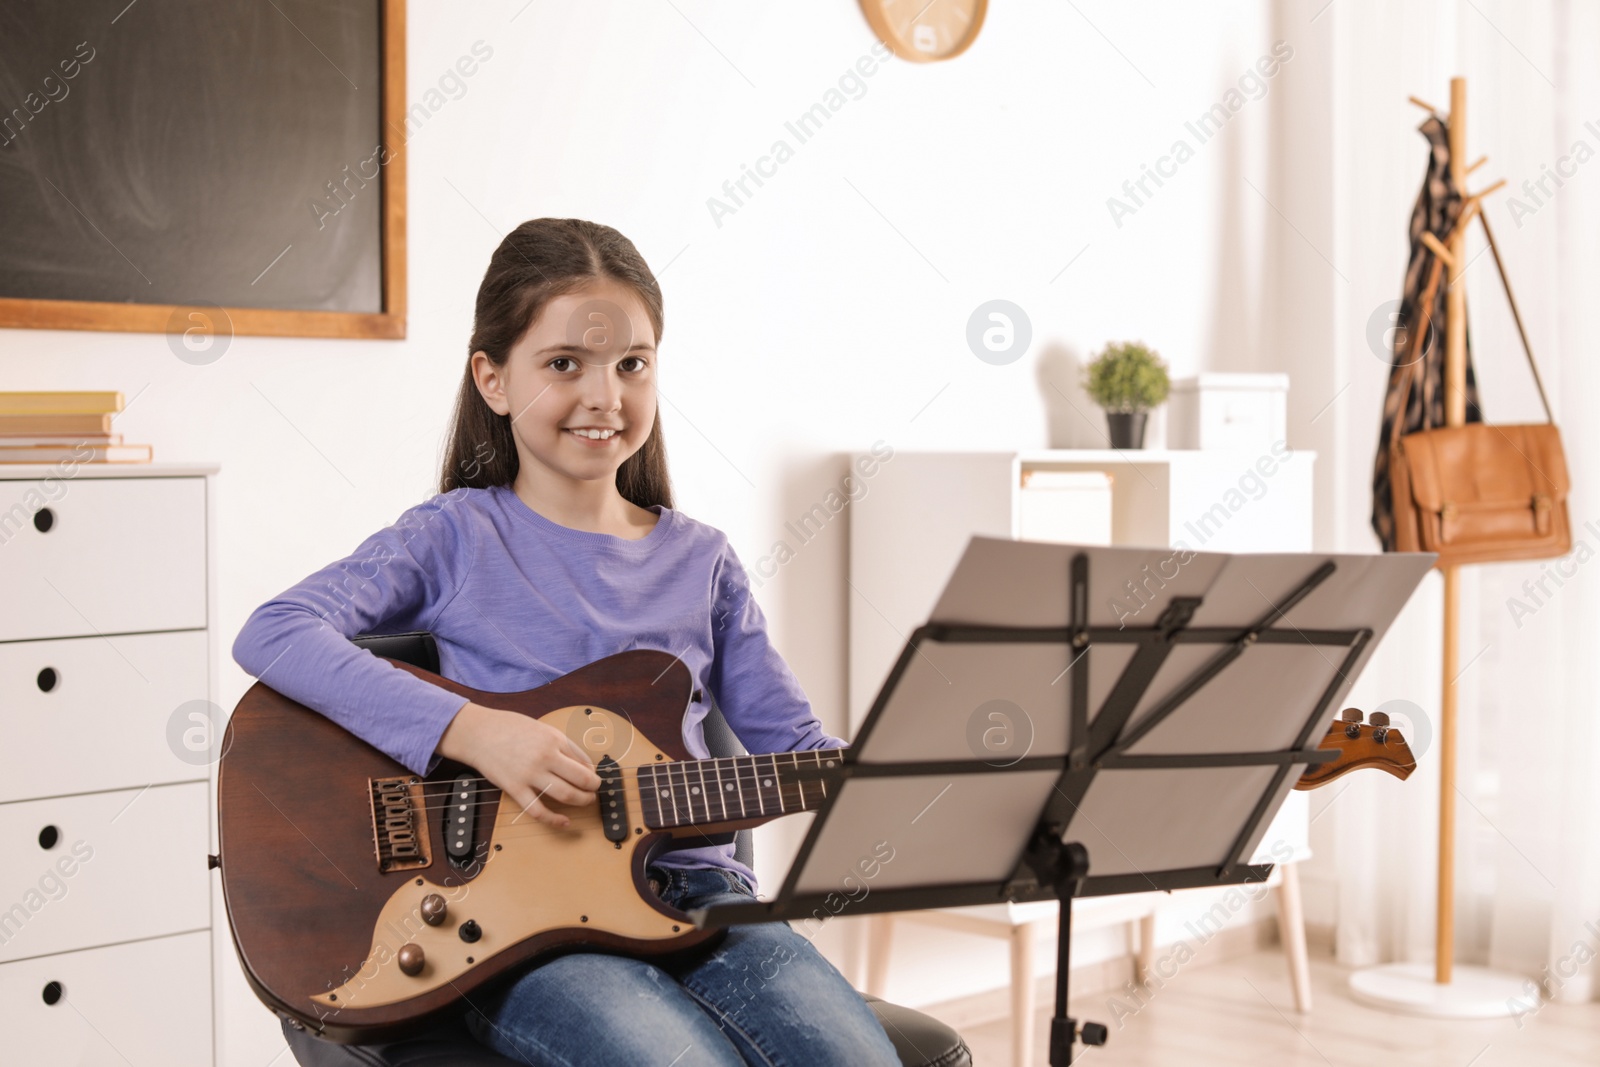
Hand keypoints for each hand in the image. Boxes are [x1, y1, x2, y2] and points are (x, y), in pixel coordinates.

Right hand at [437, 702, 602, 827]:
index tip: (593, 778)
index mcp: (554, 740)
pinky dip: (554, 820)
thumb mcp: (543, 728)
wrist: (479, 733)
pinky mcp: (515, 789)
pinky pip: (538, 810)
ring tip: (585, 801)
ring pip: (565, 795)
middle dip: (593, 788)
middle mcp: (545, 757)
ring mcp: (530, 774)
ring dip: (581, 801)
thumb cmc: (510, 728)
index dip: (593, 772)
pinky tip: (564, 822)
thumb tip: (585, 766)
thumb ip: (564, 745)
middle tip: (594, 791)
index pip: (584, 761)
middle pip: (581, 779)